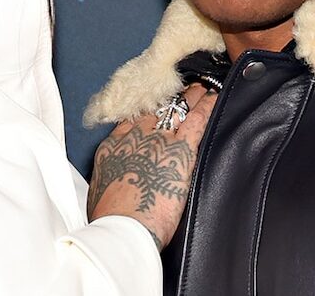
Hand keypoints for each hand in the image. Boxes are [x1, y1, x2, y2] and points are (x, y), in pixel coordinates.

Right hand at [87, 85, 215, 250]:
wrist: (123, 227)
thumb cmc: (111, 219)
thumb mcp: (100, 193)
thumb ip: (111, 180)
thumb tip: (117, 183)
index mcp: (113, 148)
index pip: (131, 121)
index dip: (145, 112)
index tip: (153, 108)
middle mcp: (135, 138)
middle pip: (154, 110)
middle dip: (168, 100)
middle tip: (179, 91)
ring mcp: (158, 141)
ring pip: (177, 109)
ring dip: (190, 97)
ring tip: (200, 87)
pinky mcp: (181, 151)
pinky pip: (197, 121)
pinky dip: (207, 107)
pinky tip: (214, 98)